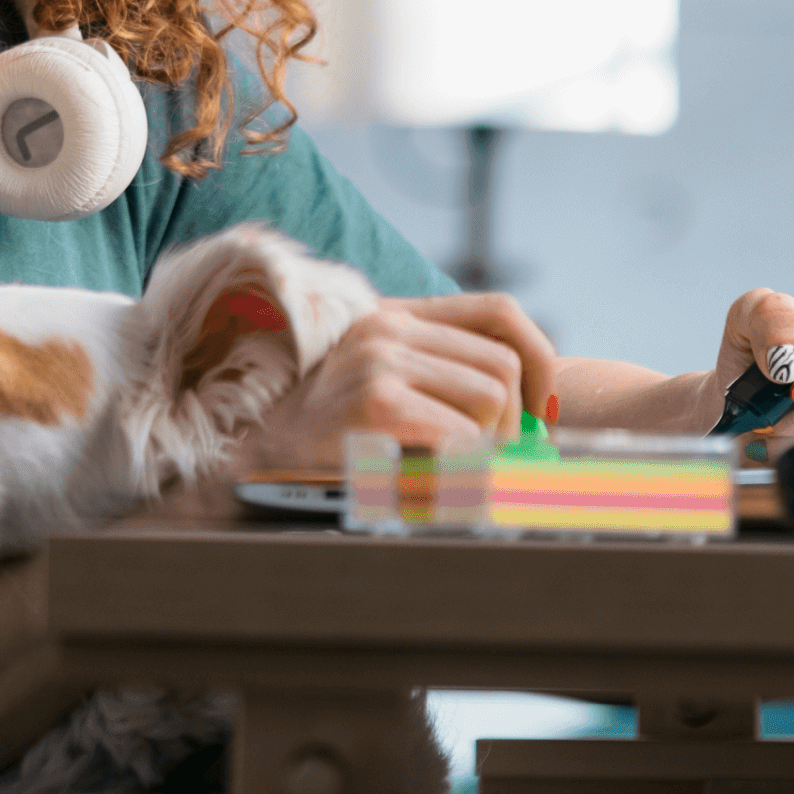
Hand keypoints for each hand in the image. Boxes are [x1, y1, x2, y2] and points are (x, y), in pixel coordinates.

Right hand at [240, 292, 558, 470]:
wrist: (254, 463)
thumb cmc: (328, 439)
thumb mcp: (386, 387)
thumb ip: (444, 380)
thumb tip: (532, 416)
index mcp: (397, 314)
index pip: (500, 311)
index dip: (538, 359)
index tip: (539, 412)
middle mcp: (390, 325)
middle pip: (505, 362)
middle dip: (514, 422)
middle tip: (492, 459)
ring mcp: (382, 358)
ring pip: (492, 400)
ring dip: (484, 449)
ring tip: (447, 472)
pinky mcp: (377, 400)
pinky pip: (462, 437)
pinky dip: (460, 470)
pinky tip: (427, 482)